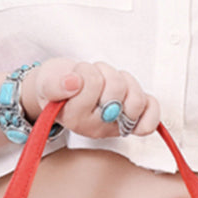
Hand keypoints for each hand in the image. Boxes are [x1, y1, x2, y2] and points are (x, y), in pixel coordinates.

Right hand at [22, 58, 160, 138]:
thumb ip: (54, 85)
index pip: (92, 85)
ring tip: (108, 80)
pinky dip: (148, 102)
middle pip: (116, 90)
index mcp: (75, 119)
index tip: (76, 74)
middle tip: (92, 75)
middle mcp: (97, 126)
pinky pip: (151, 117)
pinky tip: (131, 93)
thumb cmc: (57, 86)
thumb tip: (72, 82)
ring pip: (135, 100)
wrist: (62, 91)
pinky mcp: (132, 120)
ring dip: (124, 80)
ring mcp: (116, 125)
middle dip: (104, 73)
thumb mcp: (45, 82)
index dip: (86, 71)